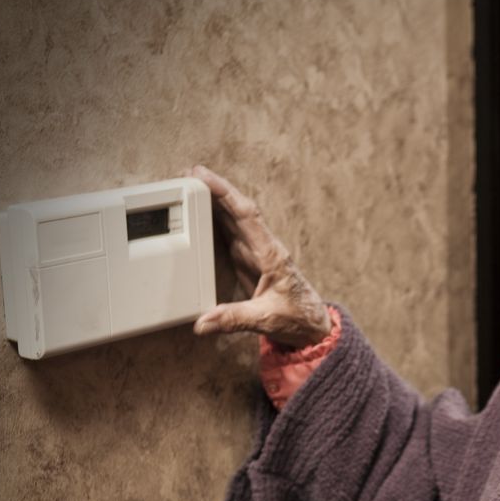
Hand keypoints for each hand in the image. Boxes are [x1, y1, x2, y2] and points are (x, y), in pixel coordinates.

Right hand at [189, 164, 332, 347]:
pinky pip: (230, 233)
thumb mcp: (266, 320)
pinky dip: (215, 220)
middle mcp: (263, 248)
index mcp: (271, 254)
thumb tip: (203, 322)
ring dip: (213, 201)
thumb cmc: (297, 319)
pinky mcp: (250, 261)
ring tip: (189, 185)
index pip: (246, 214)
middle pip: (236, 209)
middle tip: (187, 173)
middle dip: (213, 189)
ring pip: (233, 218)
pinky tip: (201, 212)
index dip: (224, 192)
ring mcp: (256, 253)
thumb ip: (234, 319)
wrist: (312, 327)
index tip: (203, 176)